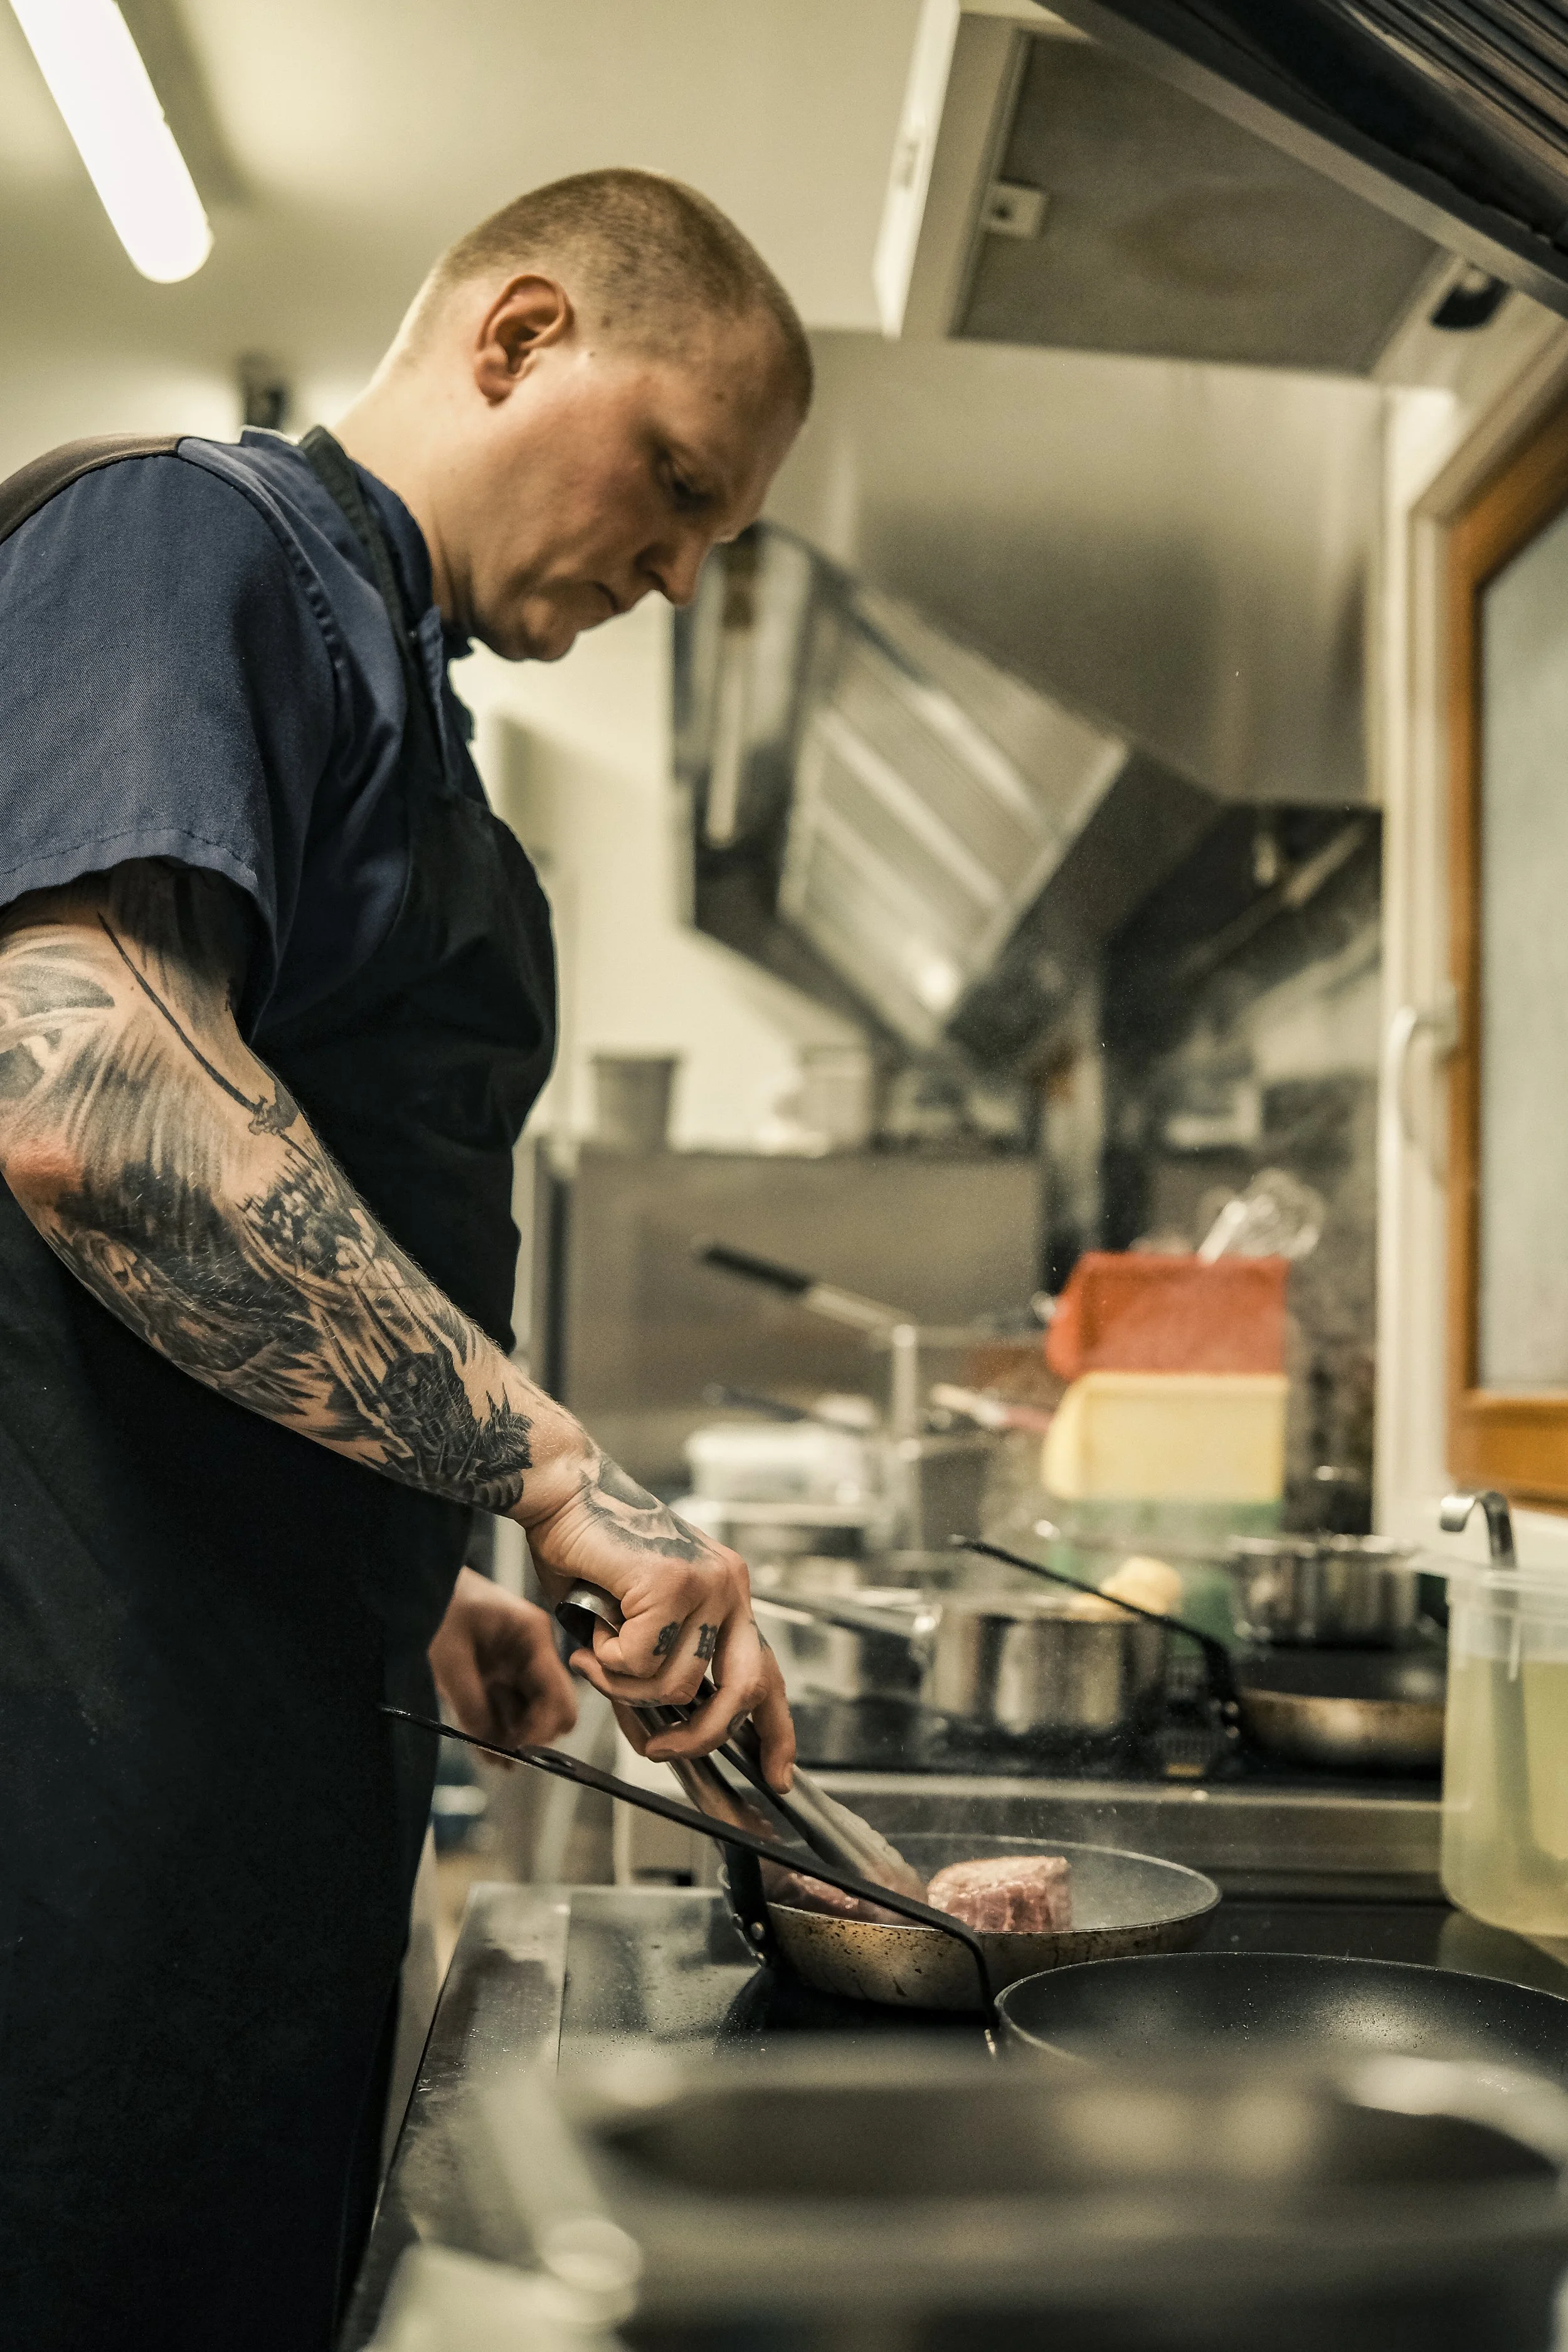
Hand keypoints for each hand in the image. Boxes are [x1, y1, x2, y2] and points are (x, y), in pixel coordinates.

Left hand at [428, 1567, 577, 1750]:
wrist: (419, 1584)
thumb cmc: (437, 1606)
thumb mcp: (450, 1658)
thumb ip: (473, 1705)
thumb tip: (493, 1748)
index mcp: (533, 1637)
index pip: (559, 1695)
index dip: (542, 1729)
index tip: (516, 1751)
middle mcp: (532, 1652)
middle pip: (550, 1707)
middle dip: (532, 1735)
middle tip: (503, 1755)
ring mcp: (516, 1662)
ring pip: (529, 1712)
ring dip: (514, 1736)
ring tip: (491, 1759)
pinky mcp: (498, 1671)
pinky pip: (508, 1707)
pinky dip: (499, 1727)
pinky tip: (485, 1747)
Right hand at [516, 1449, 795, 1792]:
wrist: (563, 1493)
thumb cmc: (590, 1555)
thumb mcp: (635, 1627)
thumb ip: (656, 1675)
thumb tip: (660, 1738)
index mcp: (730, 1595)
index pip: (768, 1672)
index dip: (776, 1732)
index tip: (778, 1777)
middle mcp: (730, 1587)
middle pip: (743, 1691)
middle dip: (700, 1737)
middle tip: (657, 1749)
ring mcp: (708, 1582)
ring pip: (678, 1684)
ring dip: (625, 1685)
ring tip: (598, 1651)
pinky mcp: (673, 1582)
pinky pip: (641, 1660)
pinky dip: (607, 1659)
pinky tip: (595, 1627)